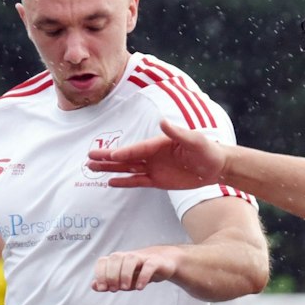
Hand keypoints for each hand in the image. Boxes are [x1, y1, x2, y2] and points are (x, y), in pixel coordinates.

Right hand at [87, 119, 231, 190]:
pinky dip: (125, 182)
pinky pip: (138, 181)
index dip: (122, 153)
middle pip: (126, 158)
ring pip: (127, 169)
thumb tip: (163, 122)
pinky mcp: (158, 180)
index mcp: (158, 144)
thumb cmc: (207, 149)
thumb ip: (178, 133)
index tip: (107, 156)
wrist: (216, 166)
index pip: (136, 150)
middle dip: (107, 159)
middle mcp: (152, 155)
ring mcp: (154, 168)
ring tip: (92, 169)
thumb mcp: (195, 140)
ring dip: (110, 170)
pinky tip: (110, 182)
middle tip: (88, 158)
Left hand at [92, 245, 183, 290]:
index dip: (100, 274)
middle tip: (114, 290)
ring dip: (125, 274)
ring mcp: (142, 257)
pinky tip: (139, 287)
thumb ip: (109, 282)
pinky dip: (143, 277)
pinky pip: (148, 266)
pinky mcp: (155, 261)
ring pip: (130, 260)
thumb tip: (94, 286)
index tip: (103, 288)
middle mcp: (128, 256)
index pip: (103, 261)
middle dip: (112, 275)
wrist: (164, 264)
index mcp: (118, 260)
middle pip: (115, 258)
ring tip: (125, 288)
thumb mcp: (123, 279)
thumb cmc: (140, 272)